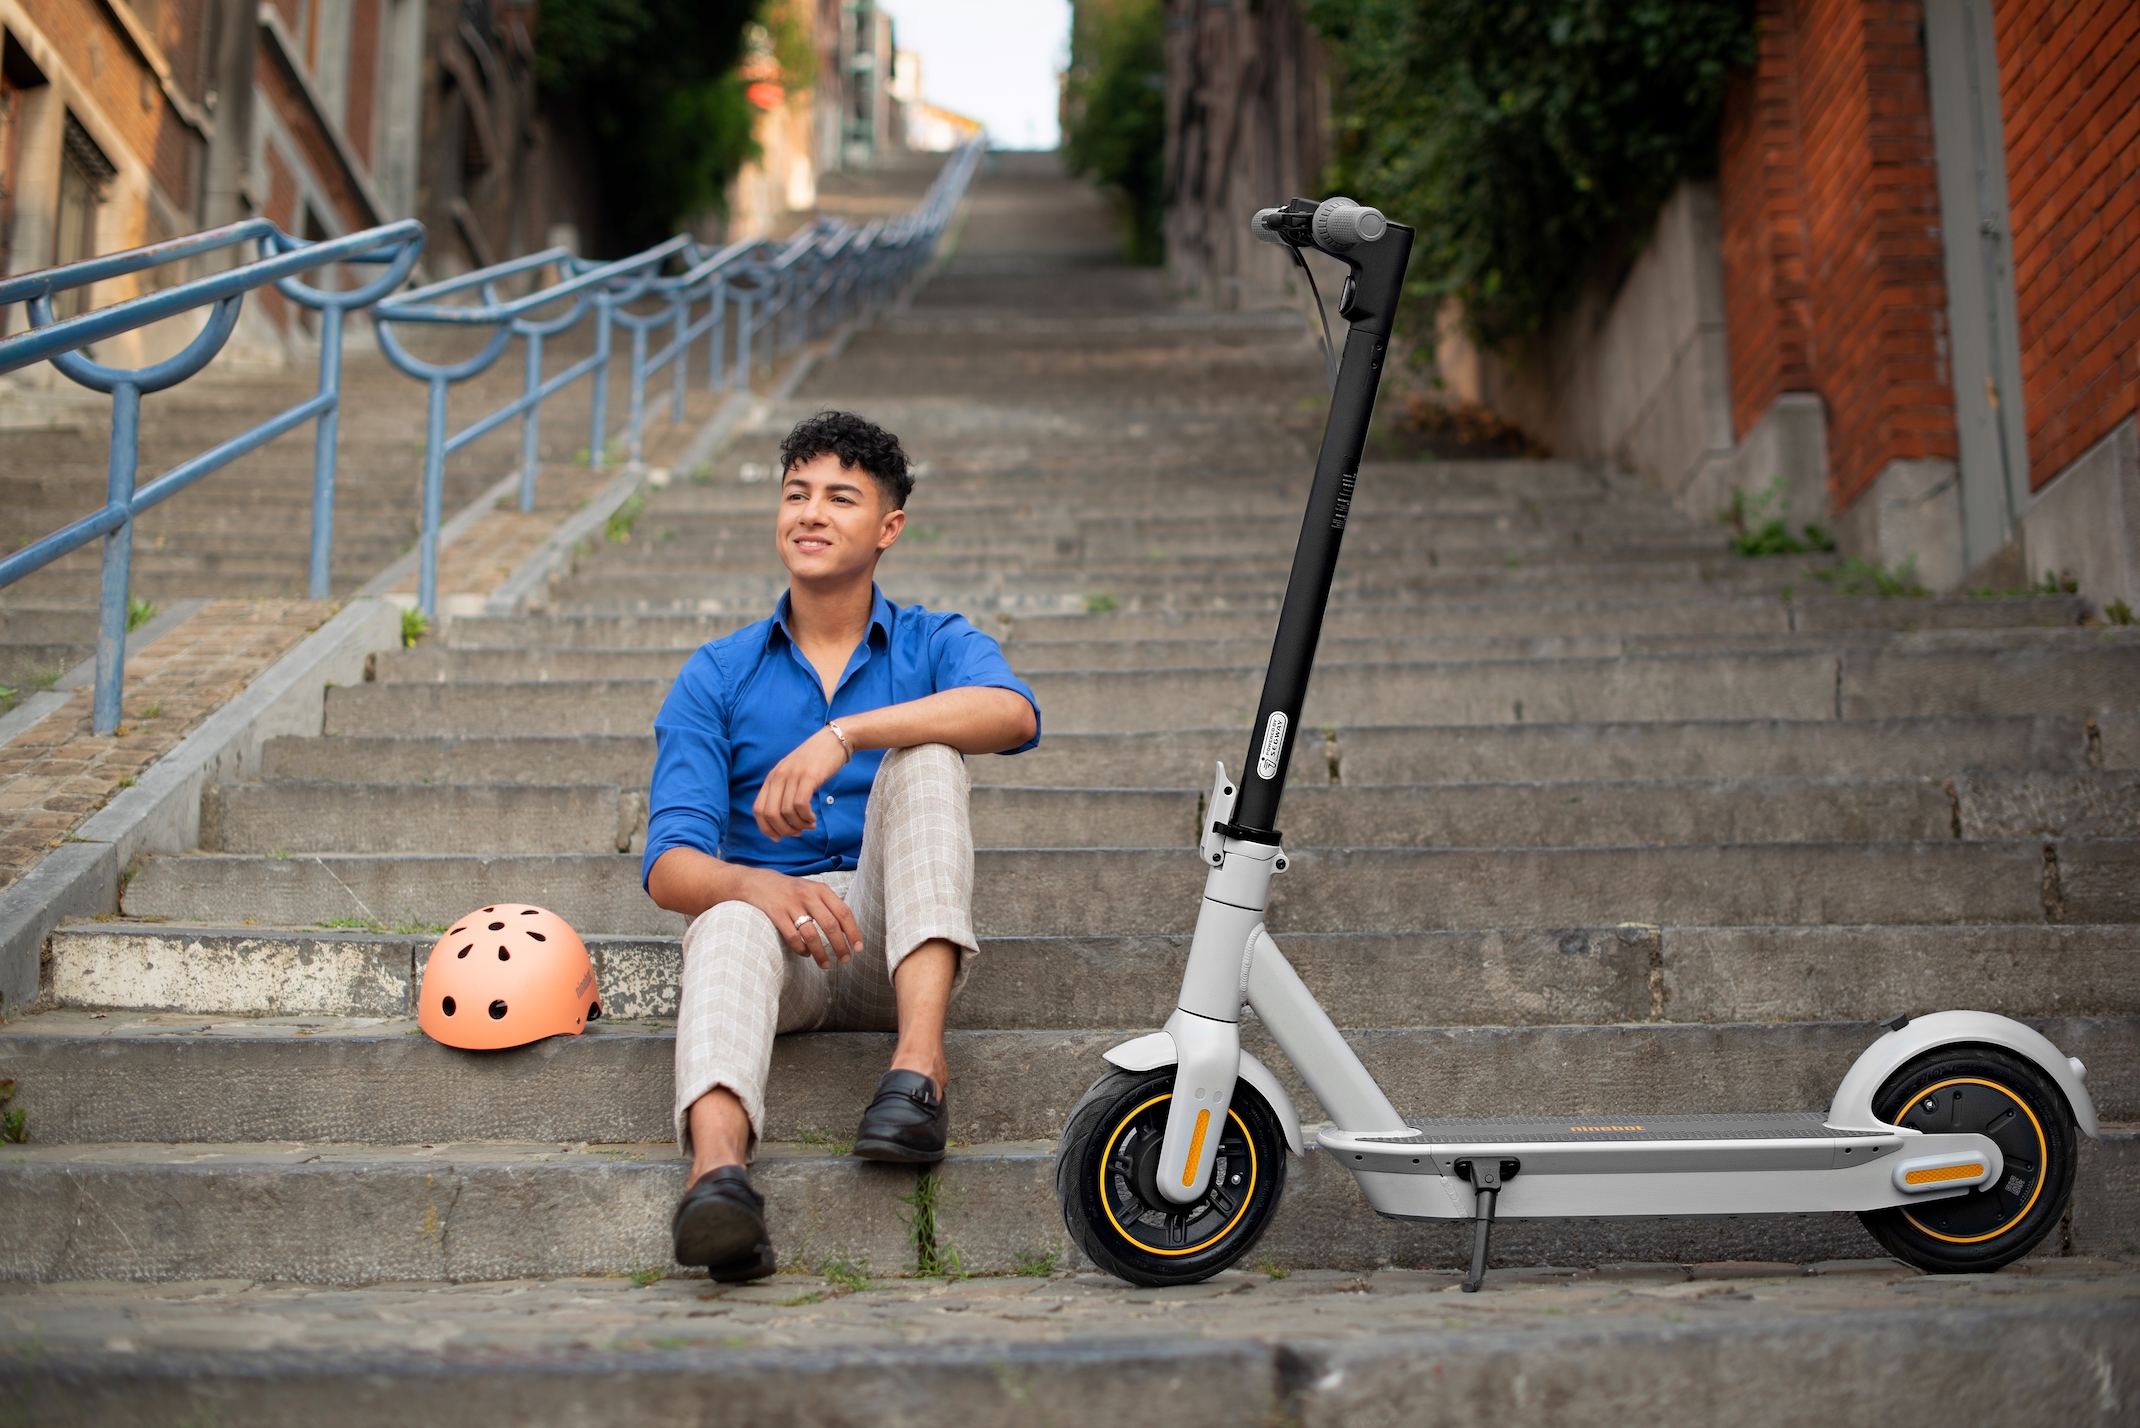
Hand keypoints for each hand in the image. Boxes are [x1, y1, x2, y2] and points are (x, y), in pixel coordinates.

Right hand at [739, 867, 862, 966]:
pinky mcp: (776, 914)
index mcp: (821, 889)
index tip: (858, 948)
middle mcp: (808, 895)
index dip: (853, 932)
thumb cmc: (792, 891)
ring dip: (821, 953)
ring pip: (812, 934)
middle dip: (840, 946)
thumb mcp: (812, 890)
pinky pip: (793, 937)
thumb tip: (848, 931)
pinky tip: (806, 954)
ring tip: (825, 965)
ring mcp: (791, 904)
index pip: (843, 912)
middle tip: (845, 960)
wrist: (758, 882)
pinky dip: (801, 949)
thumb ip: (829, 906)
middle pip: (830, 925)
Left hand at [754, 726, 847, 839]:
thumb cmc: (815, 760)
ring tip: (809, 825)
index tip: (778, 838)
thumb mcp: (792, 773)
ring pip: (786, 812)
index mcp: (772, 777)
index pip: (758, 809)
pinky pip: (800, 804)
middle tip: (797, 832)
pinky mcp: (808, 777)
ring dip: (799, 825)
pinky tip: (813, 818)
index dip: (766, 828)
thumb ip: (784, 790)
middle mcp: (778, 777)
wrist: (834, 740)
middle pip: (770, 814)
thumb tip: (782, 818)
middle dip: (783, 830)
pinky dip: (806, 817)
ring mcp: (793, 776)